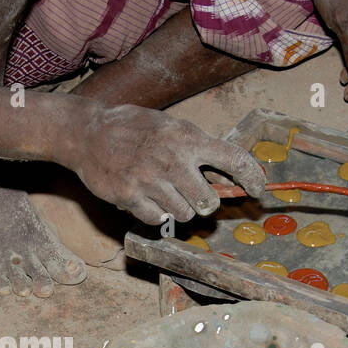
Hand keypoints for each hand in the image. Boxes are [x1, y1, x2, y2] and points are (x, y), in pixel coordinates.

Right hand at [63, 103, 266, 224]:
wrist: (89, 133)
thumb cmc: (134, 129)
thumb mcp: (170, 127)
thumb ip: (197, 149)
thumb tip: (227, 176)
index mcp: (187, 138)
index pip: (233, 159)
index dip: (252, 177)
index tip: (258, 189)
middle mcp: (173, 160)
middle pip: (207, 201)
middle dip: (203, 203)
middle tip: (192, 195)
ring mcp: (150, 180)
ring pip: (184, 214)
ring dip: (178, 209)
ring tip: (163, 193)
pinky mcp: (130, 197)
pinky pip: (158, 220)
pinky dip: (156, 215)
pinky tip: (146, 198)